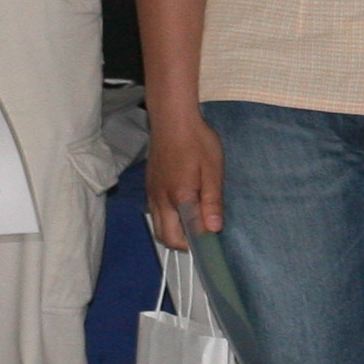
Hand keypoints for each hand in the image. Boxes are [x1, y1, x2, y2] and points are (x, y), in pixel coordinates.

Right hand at [146, 103, 222, 248]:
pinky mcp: (149, 187)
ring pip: (158, 227)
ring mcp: (152, 194)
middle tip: (203, 235)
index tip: (211, 242)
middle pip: (166, 237)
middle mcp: (160, 200)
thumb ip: (212, 201)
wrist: (172, 119)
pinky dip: (167, 220)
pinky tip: (182, 208)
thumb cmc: (197, 142)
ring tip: (194, 222)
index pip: (184, 236)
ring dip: (174, 232)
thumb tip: (213, 229)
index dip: (198, 245)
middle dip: (183, 244)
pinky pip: (155, 214)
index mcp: (178, 198)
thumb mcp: (213, 170)